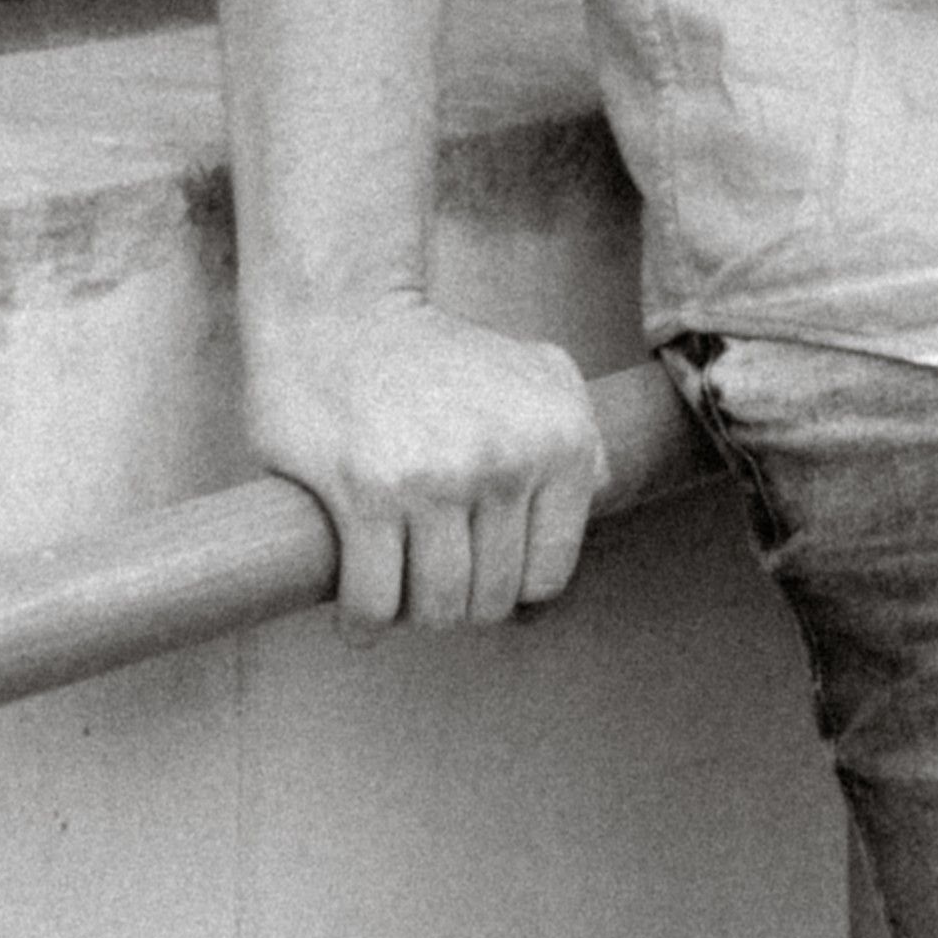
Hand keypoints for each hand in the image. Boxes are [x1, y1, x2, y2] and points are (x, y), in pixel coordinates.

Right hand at [243, 292, 602, 634]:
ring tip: (397, 577)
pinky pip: (373, 602)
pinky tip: (358, 600)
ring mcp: (437, 477)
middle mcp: (508, 459)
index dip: (509, 583)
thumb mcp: (538, 374)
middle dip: (457, 598)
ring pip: (435, 609)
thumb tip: (596, 500)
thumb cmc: (439, 358)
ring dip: (411, 611)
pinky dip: (362, 619)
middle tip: (429, 565)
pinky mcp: (367, 491)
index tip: (478, 560)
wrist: (341, 317)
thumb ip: (584, 440)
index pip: (548, 576)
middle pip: (490, 601)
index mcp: (560, 438)